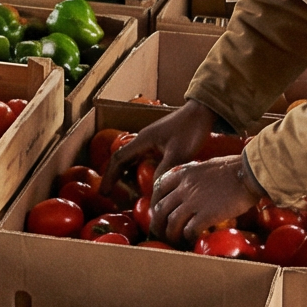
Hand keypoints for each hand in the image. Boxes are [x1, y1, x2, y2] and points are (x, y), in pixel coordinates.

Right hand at [103, 97, 220, 196]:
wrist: (202, 112)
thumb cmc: (190, 130)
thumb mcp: (178, 153)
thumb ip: (164, 171)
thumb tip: (154, 193)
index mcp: (142, 140)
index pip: (119, 159)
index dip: (110, 176)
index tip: (104, 192)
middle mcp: (142, 140)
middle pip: (121, 159)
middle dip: (113, 177)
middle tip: (108, 194)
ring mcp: (151, 140)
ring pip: (132, 159)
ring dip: (125, 174)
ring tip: (123, 191)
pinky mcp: (160, 142)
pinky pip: (142, 158)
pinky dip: (138, 170)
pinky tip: (144, 180)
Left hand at [149, 155, 260, 247]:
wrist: (248, 173)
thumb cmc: (233, 168)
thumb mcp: (205, 166)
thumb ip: (194, 177)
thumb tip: (194, 186)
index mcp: (183, 174)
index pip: (159, 188)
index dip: (156, 202)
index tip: (159, 211)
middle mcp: (184, 188)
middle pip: (161, 208)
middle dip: (158, 223)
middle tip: (161, 232)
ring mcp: (194, 202)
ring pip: (172, 222)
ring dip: (171, 234)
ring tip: (175, 241)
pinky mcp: (207, 215)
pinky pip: (190, 230)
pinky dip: (188, 238)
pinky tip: (191, 241)